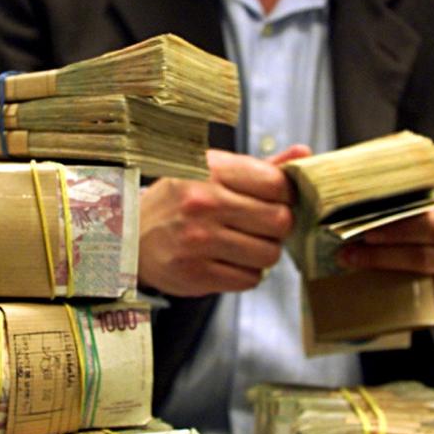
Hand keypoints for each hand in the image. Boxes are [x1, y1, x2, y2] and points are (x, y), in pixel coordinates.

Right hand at [138, 145, 309, 296]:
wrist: (129, 235)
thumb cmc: (179, 200)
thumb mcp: (213, 172)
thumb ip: (261, 167)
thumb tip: (304, 154)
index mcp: (211, 170)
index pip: (277, 184)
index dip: (284, 195)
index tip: (273, 199)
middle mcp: (204, 202)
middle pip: (280, 221)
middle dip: (276, 227)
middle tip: (259, 226)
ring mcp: (198, 240)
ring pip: (268, 254)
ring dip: (262, 253)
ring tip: (242, 244)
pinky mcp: (196, 273)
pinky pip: (249, 279)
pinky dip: (245, 273)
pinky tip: (227, 261)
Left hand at [338, 196, 433, 320]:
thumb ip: (415, 211)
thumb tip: (367, 216)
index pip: (433, 227)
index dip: (398, 232)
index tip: (366, 234)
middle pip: (424, 260)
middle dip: (380, 258)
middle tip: (347, 255)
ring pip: (422, 286)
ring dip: (383, 280)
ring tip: (355, 271)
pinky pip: (423, 306)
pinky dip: (395, 298)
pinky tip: (374, 289)